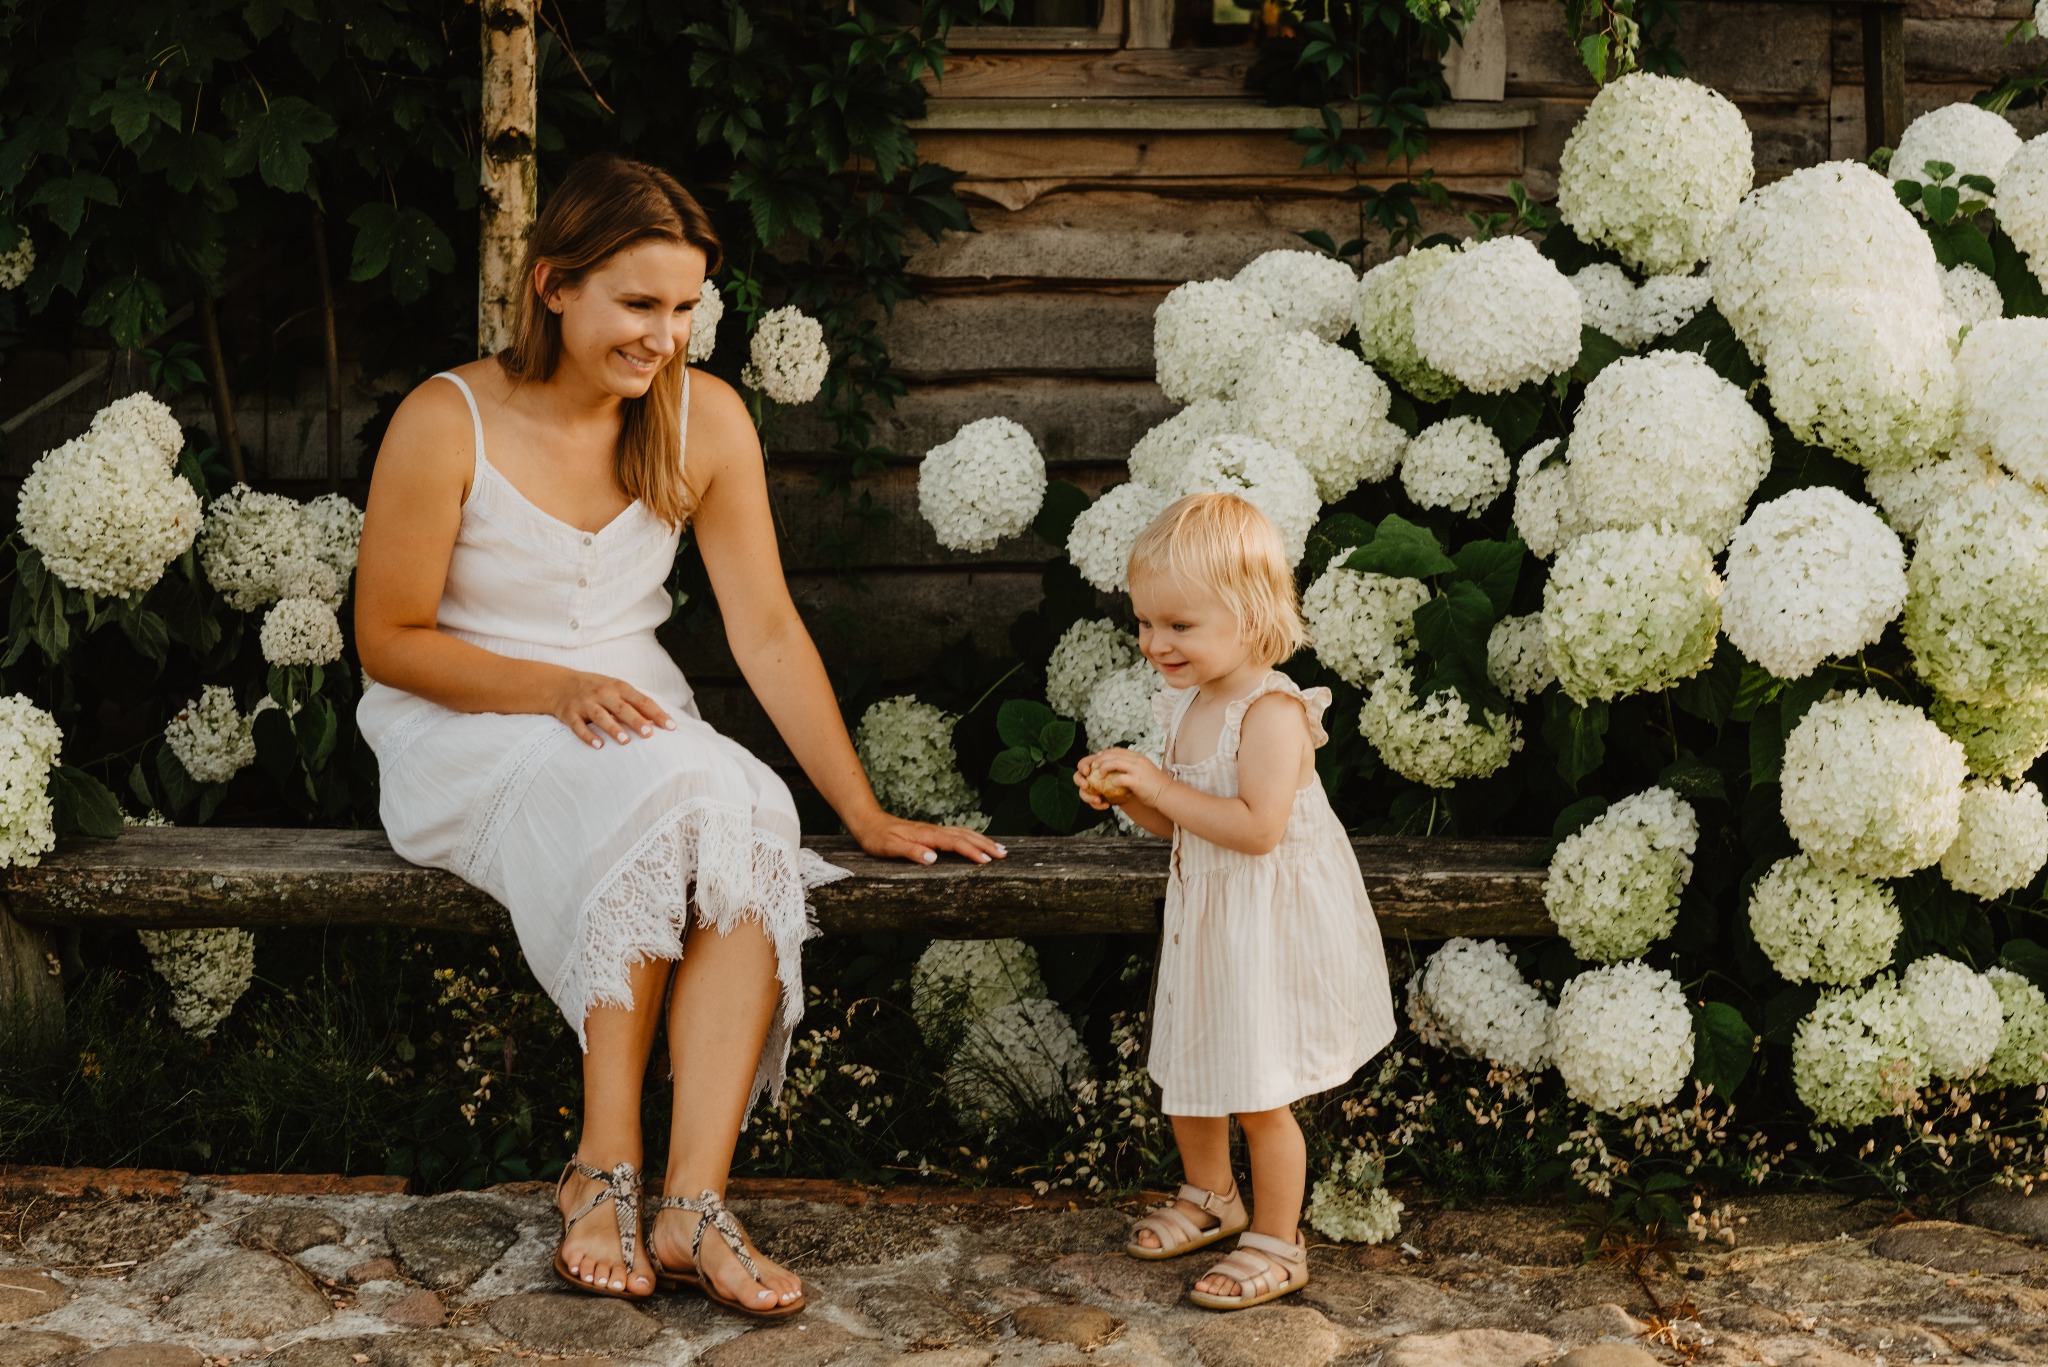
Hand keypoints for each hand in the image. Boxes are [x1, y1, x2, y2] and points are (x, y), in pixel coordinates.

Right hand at [549, 670, 675, 748]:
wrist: (560, 684)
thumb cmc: (597, 689)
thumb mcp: (616, 690)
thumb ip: (635, 703)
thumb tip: (659, 721)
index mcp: (619, 687)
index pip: (642, 701)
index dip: (657, 713)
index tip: (671, 726)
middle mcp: (603, 694)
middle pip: (622, 708)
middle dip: (636, 720)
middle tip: (649, 734)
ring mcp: (585, 703)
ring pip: (600, 716)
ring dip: (613, 728)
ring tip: (625, 741)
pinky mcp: (570, 713)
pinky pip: (578, 726)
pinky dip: (587, 736)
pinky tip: (598, 745)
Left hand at [851, 812, 1006, 865]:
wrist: (868, 821)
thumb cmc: (877, 838)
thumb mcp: (889, 847)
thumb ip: (911, 852)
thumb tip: (933, 858)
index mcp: (926, 835)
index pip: (955, 843)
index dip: (972, 851)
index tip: (986, 861)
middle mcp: (933, 830)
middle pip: (965, 835)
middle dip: (986, 844)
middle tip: (1004, 854)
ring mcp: (933, 830)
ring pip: (964, 833)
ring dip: (982, 840)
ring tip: (1000, 849)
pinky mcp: (931, 832)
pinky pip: (957, 833)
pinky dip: (972, 837)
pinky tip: (977, 842)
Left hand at [1075, 748, 1166, 808]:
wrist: (1167, 794)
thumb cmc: (1155, 786)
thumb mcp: (1144, 771)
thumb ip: (1133, 768)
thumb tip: (1120, 770)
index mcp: (1139, 757)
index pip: (1119, 750)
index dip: (1107, 752)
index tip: (1099, 756)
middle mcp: (1138, 761)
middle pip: (1114, 755)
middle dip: (1101, 759)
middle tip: (1094, 766)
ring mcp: (1138, 770)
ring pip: (1115, 763)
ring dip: (1104, 768)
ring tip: (1099, 774)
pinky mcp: (1137, 781)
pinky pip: (1120, 778)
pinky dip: (1114, 781)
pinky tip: (1111, 785)